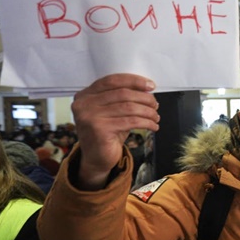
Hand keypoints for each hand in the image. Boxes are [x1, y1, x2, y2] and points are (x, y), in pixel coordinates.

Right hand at [71, 74, 158, 189]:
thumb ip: (121, 98)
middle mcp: (84, 104)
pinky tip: (153, 126)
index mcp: (85, 95)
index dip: (134, 81)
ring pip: (129, 107)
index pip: (112, 81)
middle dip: (144, 98)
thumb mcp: (112, 112)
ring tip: (155, 116)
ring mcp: (90, 117)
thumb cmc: (107, 133)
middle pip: (122, 93)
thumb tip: (146, 89)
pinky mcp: (99, 130)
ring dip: (147, 111)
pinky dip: (146, 123)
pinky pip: (131, 122)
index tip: (150, 86)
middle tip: (156, 104)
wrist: (96, 159)